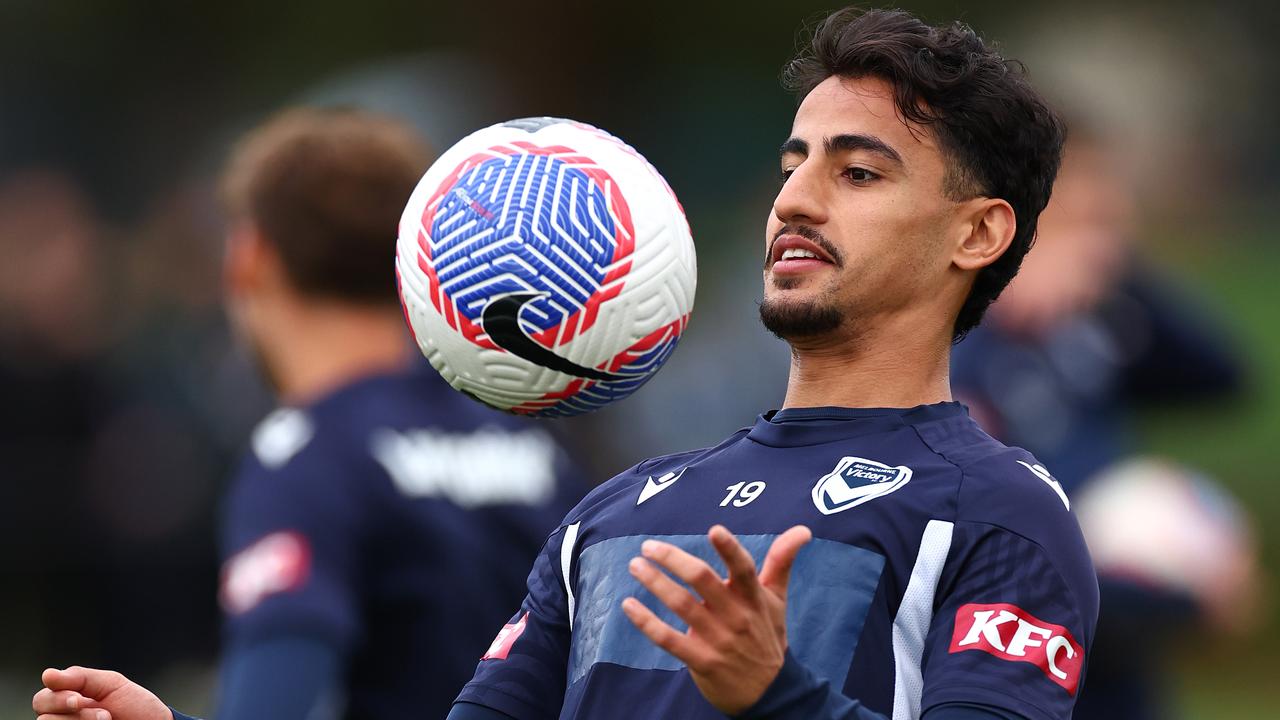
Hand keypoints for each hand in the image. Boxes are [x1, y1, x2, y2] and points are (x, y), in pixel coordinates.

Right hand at [33, 667, 171, 719]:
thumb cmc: (137, 709)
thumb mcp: (112, 684)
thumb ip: (80, 677)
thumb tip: (48, 675)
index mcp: (71, 700)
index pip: (43, 699)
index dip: (57, 697)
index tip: (79, 698)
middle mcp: (67, 718)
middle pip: (43, 715)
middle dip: (68, 710)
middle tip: (101, 713)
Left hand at [621, 524, 811, 714]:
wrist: (769, 692)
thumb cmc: (768, 636)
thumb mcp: (777, 599)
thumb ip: (782, 561)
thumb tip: (803, 530)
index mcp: (753, 598)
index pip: (743, 569)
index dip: (730, 549)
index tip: (714, 529)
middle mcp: (735, 616)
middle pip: (702, 580)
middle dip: (673, 559)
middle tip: (649, 546)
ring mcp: (717, 639)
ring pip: (681, 605)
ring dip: (655, 583)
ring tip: (636, 566)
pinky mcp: (701, 660)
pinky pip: (668, 639)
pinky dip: (646, 622)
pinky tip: (628, 605)